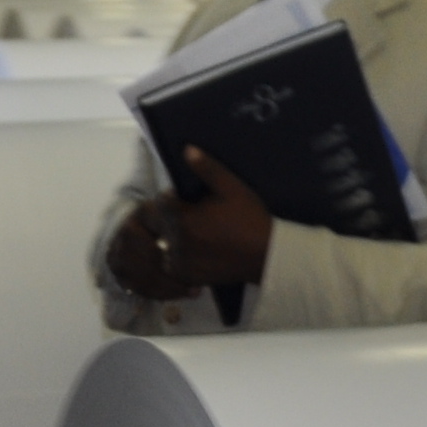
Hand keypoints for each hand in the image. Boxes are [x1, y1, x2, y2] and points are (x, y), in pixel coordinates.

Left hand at [103, 153, 275, 299]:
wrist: (266, 256)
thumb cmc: (250, 219)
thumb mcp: (232, 189)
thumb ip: (207, 169)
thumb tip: (187, 149)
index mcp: (182, 218)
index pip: (160, 203)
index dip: (173, 199)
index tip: (189, 201)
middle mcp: (176, 241)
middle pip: (160, 224)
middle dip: (172, 218)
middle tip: (196, 218)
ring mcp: (181, 262)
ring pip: (164, 244)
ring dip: (174, 239)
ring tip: (199, 235)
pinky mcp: (189, 277)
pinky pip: (173, 265)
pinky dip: (180, 258)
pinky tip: (200, 252)